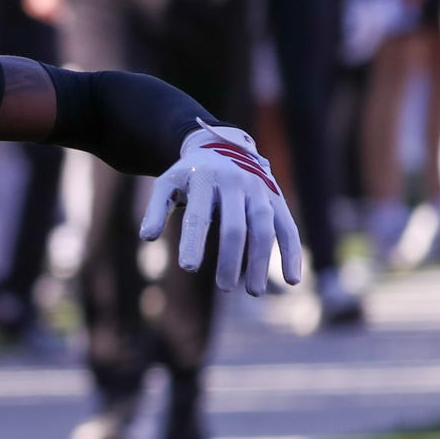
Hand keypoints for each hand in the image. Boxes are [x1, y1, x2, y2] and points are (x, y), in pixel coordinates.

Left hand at [140, 123, 303, 295]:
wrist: (222, 146)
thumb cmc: (190, 175)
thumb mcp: (167, 184)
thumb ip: (156, 209)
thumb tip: (148, 237)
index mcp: (205, 179)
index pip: (198, 214)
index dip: (192, 241)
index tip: (188, 267)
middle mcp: (236, 182)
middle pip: (235, 226)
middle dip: (230, 259)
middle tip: (224, 288)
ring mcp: (259, 190)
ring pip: (264, 228)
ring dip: (260, 261)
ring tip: (252, 291)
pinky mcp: (276, 199)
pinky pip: (288, 227)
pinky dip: (291, 253)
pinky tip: (291, 280)